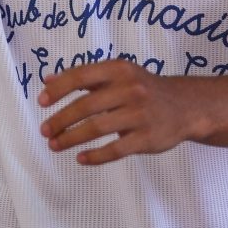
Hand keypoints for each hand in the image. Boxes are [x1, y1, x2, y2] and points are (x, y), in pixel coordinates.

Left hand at [38, 60, 200, 165]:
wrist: (186, 106)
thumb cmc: (144, 89)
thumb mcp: (119, 74)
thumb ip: (86, 77)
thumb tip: (48, 80)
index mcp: (120, 70)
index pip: (81, 77)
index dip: (58, 90)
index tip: (41, 102)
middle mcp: (130, 89)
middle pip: (85, 106)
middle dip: (60, 120)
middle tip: (45, 131)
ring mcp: (140, 114)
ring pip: (97, 128)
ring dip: (71, 138)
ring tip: (55, 145)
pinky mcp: (147, 138)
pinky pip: (115, 150)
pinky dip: (95, 156)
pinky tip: (80, 158)